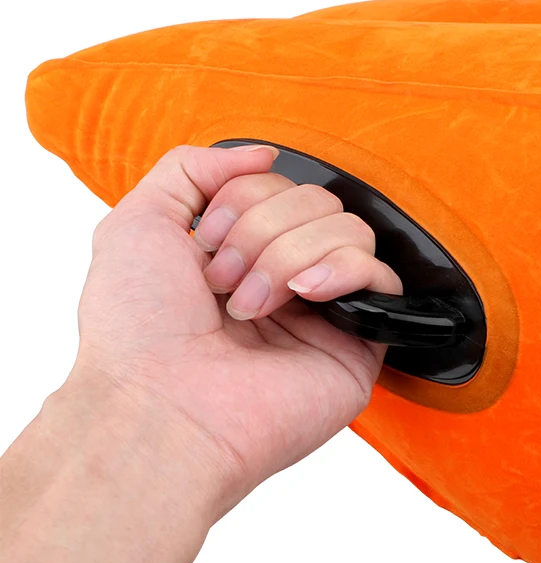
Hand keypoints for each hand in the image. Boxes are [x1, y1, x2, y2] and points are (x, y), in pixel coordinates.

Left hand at [73, 142, 402, 511]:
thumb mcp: (136, 224)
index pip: (279, 186)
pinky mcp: (359, 341)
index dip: (242, 202)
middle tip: (224, 283)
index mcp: (243, 251)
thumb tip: (262, 153)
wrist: (159, 408)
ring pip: (351, 230)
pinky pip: (382, 276)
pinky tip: (306, 293)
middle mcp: (287, 275)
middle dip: (262, 229)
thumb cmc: (138, 333)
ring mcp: (325, 309)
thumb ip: (191, 167)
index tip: (203, 245)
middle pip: (318, 200)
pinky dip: (343, 270)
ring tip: (253, 306)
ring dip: (290, 255)